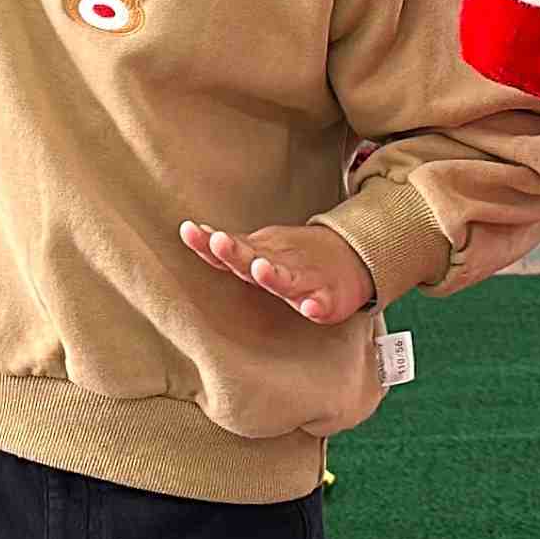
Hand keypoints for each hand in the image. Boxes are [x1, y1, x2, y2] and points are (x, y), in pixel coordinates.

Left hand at [178, 220, 373, 324]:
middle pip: (254, 259)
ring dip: (273, 275)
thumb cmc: (295, 258)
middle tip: (219, 242)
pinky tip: (311, 308)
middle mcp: (280, 266)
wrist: (350, 257)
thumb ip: (229, 246)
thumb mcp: (261, 247)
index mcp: (261, 256)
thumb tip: (191, 231)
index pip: (230, 250)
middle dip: (236, 252)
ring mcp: (306, 281)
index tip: (188, 230)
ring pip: (288, 280)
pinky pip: (323, 303)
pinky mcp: (330, 299)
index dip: (208, 244)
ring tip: (260, 269)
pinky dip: (317, 305)